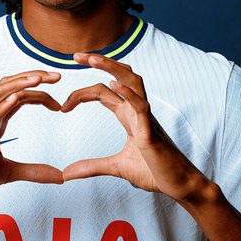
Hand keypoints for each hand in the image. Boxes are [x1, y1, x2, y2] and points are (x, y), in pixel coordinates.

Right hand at [0, 71, 63, 213]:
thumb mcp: (10, 173)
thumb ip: (34, 172)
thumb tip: (61, 177)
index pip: (20, 96)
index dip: (40, 93)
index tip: (61, 102)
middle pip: (9, 86)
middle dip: (33, 77)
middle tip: (58, 75)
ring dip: (17, 84)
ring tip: (38, 78)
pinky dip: (0, 107)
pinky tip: (15, 99)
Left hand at [61, 54, 208, 202]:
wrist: (178, 185)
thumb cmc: (154, 171)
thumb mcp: (116, 167)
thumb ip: (91, 167)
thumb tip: (65, 174)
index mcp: (128, 115)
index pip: (103, 91)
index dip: (82, 92)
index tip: (62, 106)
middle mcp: (136, 110)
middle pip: (119, 76)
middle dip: (99, 62)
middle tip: (76, 55)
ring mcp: (145, 118)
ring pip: (132, 81)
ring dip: (112, 68)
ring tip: (92, 59)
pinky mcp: (151, 132)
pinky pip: (142, 106)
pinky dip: (129, 93)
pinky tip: (114, 85)